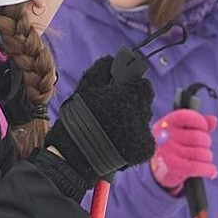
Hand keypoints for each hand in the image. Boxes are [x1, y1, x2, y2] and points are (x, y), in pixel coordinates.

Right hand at [45, 55, 155, 184]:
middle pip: (144, 101)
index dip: (129, 84)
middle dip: (131, 101)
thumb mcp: (84, 89)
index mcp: (127, 95)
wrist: (72, 158)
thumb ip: (101, 70)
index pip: (141, 83)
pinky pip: (143, 138)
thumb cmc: (76, 121)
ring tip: (110, 129)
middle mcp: (140, 112)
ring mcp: (144, 132)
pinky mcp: (144, 150)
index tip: (118, 90)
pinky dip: (132, 139)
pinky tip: (116, 141)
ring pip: (143, 119)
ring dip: (131, 120)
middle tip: (112, 110)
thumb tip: (113, 59)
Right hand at [149, 109, 217, 193]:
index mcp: (166, 124)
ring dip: (207, 157)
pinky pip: (197, 167)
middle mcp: (164, 136)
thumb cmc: (174, 146)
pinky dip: (208, 170)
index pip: (186, 116)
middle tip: (202, 147)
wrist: (159, 168)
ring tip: (202, 159)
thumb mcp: (182, 130)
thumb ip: (197, 123)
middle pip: (197, 137)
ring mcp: (168, 152)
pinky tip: (211, 171)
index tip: (204, 128)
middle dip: (206, 143)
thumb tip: (213, 120)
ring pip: (201, 153)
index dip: (200, 121)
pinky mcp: (172, 166)